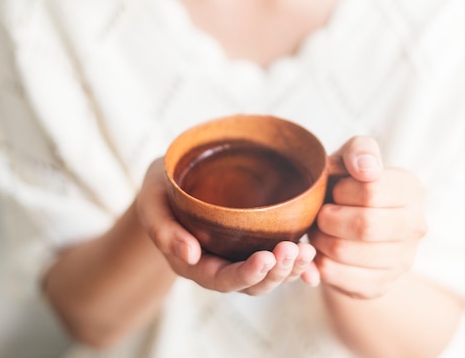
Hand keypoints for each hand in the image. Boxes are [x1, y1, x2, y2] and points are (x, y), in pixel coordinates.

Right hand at [135, 159, 319, 295]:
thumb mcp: (151, 200)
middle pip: (251, 284)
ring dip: (290, 269)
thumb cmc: (161, 188)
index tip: (266, 257)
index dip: (245, 274)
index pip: (221, 279)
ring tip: (307, 251)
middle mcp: (218, 265)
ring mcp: (238, 256)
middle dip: (275, 272)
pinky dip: (297, 264)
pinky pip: (278, 261)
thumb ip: (162, 228)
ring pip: (268, 276)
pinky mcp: (254, 243)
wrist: (172, 180)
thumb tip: (190, 254)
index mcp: (193, 262)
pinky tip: (313, 256)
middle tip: (294, 250)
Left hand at [309, 136, 426, 297]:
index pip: (371, 191)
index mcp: (411, 189)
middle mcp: (415, 226)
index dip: (342, 190)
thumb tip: (367, 169)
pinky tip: (319, 252)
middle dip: (329, 218)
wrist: (345, 224)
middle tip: (320, 214)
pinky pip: (337, 277)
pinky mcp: (380, 286)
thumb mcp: (351, 157)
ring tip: (319, 231)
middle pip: (364, 226)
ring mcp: (402, 260)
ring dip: (320, 240)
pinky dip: (317, 263)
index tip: (336, 190)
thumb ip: (360, 151)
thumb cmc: (347, 184)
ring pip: (346, 253)